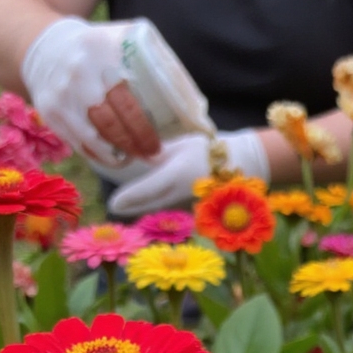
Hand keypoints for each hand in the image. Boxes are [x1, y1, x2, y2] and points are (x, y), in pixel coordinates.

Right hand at [21, 17, 159, 167]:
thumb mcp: (117, 42)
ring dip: (117, 155)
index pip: (127, 102)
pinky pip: (78, 143)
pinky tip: (113, 158)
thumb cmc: (95, 52)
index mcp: (101, 54)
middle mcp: (78, 75)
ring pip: (94, 138)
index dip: (144, 130)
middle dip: (135, 145)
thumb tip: (185, 99)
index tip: (159, 146)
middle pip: (111, 123)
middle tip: (150, 156)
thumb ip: (146, 62)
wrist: (44, 47)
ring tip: (133, 158)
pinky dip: (98, 155)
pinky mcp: (50, 112)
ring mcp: (61, 96)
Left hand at [108, 131, 269, 215]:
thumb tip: (141, 159)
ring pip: (157, 207)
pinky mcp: (190, 205)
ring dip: (140, 207)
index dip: (129, 197)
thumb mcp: (182, 145)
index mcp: (176, 173)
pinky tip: (145, 202)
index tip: (112, 204)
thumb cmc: (209, 150)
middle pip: (149, 204)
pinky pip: (167, 206)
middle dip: (130, 206)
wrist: (240, 164)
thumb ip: (161, 154)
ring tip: (124, 204)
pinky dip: (155, 205)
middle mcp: (179, 191)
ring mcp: (185, 201)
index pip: (148, 188)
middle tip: (114, 206)